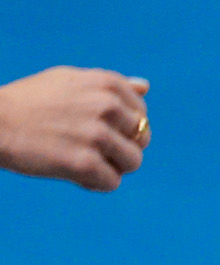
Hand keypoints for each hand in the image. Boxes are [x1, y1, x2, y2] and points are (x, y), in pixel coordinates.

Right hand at [0, 67, 148, 189]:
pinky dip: (94, 183)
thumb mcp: (68, 81)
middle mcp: (107, 106)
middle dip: (120, 147)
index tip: (94, 127)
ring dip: (111, 167)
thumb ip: (110, 85)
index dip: (121, 127)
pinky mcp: (84, 163)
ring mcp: (97, 135)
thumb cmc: (29, 102)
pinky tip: (74, 174)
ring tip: (82, 160)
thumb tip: (144, 86)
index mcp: (107, 84)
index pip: (141, 113)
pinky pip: (112, 182)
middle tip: (87, 147)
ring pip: (133, 162)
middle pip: (141, 139)